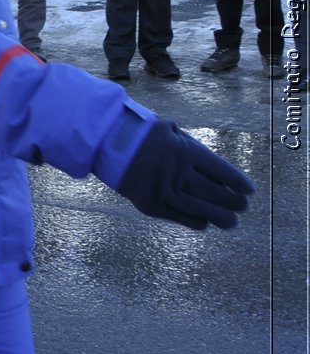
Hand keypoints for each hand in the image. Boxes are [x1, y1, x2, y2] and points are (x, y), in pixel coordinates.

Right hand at [115, 120, 252, 229]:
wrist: (105, 142)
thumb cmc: (141, 134)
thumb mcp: (170, 130)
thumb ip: (192, 148)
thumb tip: (216, 170)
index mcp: (185, 151)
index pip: (222, 172)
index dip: (239, 183)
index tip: (248, 190)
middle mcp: (177, 173)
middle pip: (215, 193)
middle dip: (233, 202)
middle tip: (242, 206)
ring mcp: (163, 190)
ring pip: (200, 210)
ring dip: (220, 217)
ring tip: (231, 222)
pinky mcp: (149, 204)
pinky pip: (179, 217)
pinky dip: (195, 222)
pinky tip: (204, 222)